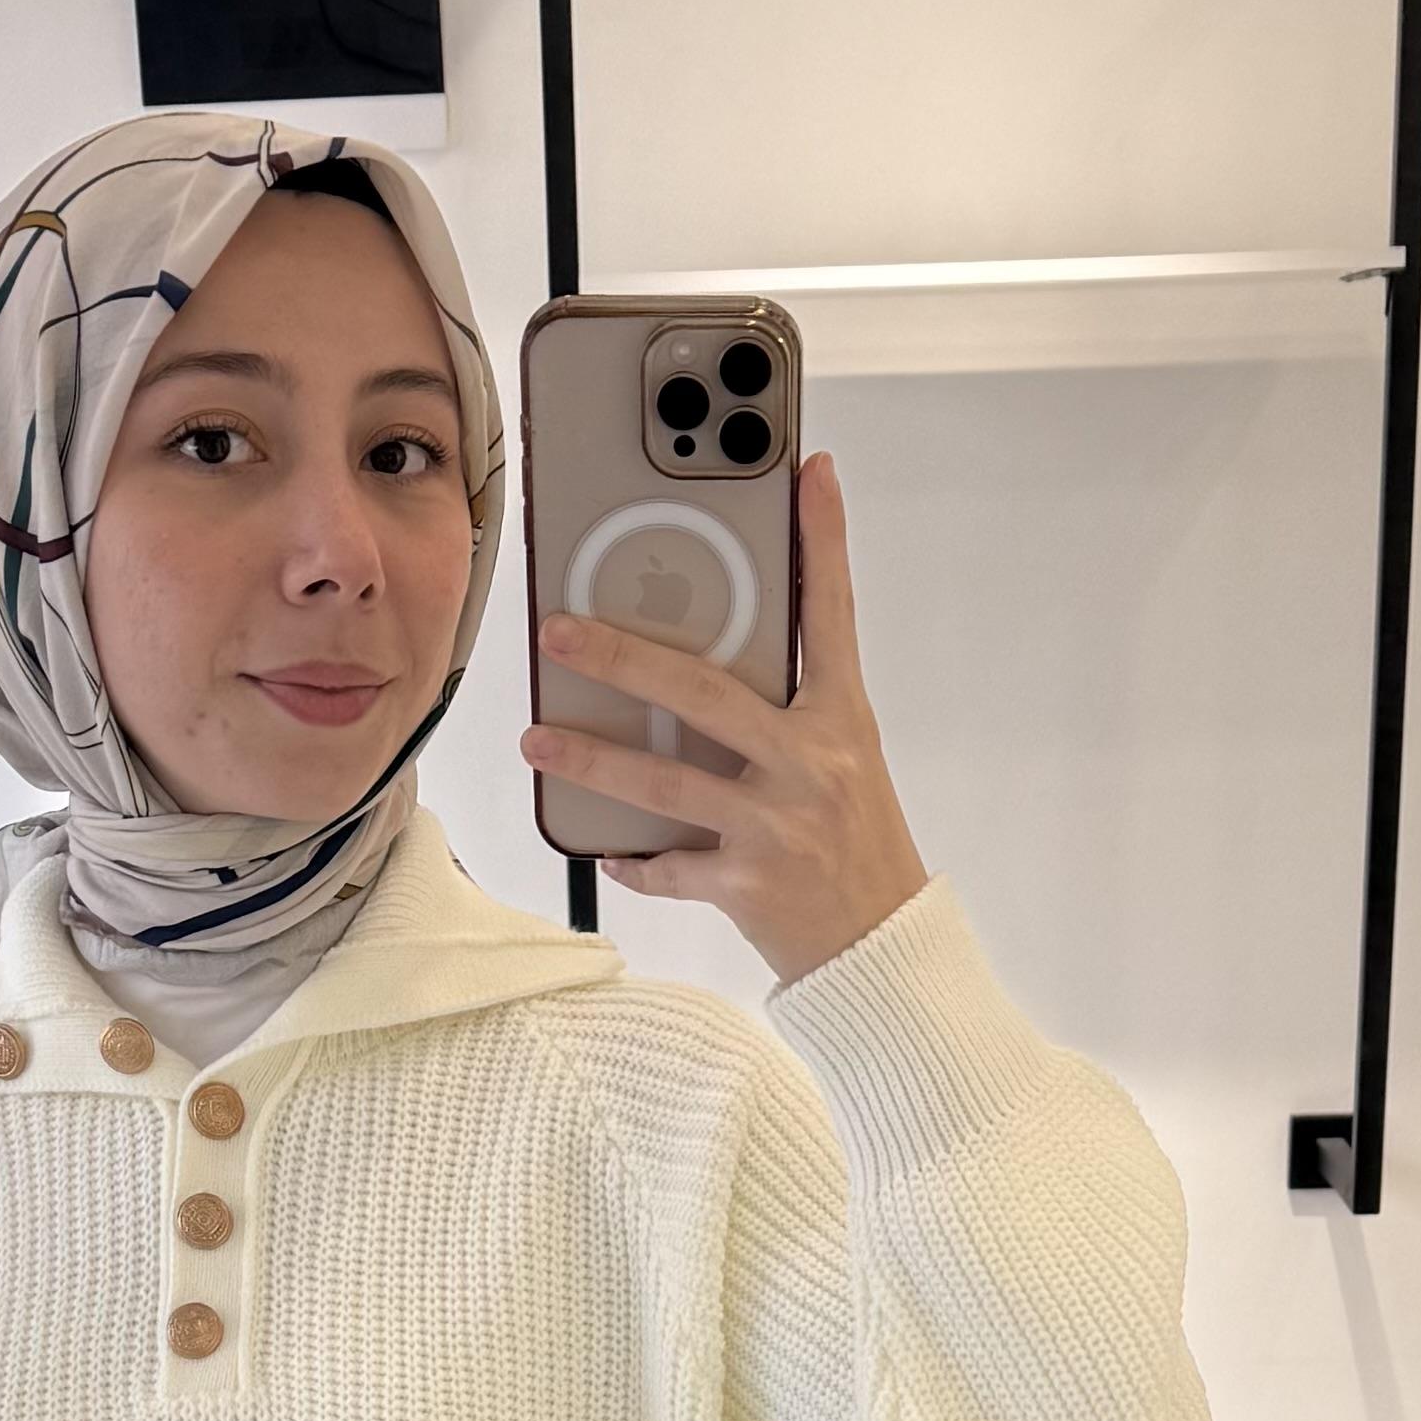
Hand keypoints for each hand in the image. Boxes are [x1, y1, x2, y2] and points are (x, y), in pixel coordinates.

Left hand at [521, 448, 929, 984]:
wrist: (883, 947)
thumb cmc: (856, 844)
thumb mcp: (842, 759)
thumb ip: (788, 707)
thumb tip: (706, 664)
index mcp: (840, 721)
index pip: (832, 614)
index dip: (822, 540)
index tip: (809, 473)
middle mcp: (810, 764)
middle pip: (703, 693)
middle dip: (622, 657)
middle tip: (560, 631)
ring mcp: (776, 826)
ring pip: (663, 782)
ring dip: (590, 759)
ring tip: (537, 738)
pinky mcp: (748, 885)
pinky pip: (669, 865)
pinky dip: (634, 860)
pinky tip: (607, 850)